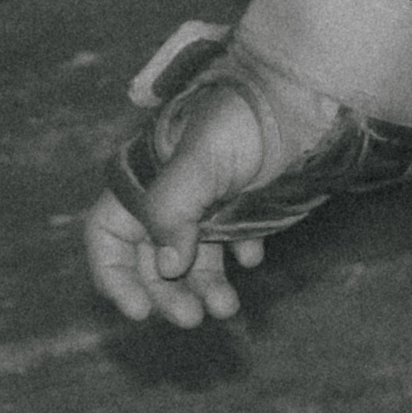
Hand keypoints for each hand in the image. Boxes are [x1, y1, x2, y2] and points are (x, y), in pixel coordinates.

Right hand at [85, 70, 279, 328]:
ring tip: (228, 308)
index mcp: (143, 180)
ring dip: (203, 286)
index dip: (114, 275)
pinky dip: (237, 256)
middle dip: (167, 292)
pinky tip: (254, 257)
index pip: (107, 236)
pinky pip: (231, 243)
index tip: (139, 311)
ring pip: (192, 258)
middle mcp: (169, 194)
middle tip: (192, 319)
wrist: (304, 93)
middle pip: (150, 259)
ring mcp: (206, 201)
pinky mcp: (242, 204)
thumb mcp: (202, 159)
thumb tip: (166, 267)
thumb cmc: (247, 116)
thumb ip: (175, 209)